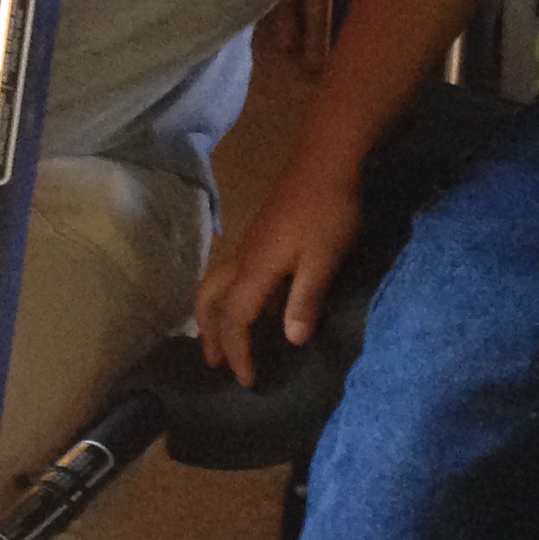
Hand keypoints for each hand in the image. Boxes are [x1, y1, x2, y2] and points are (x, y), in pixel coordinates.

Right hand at [194, 169, 362, 387]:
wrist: (326, 158)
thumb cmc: (328, 209)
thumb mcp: (324, 257)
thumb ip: (306, 298)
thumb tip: (292, 340)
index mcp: (255, 268)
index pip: (234, 319)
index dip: (238, 352)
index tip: (246, 380)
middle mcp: (243, 258)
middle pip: (210, 300)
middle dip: (210, 334)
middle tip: (216, 363)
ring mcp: (249, 244)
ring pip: (215, 285)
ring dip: (214, 315)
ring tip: (223, 338)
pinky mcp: (260, 236)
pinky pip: (230, 275)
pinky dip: (229, 298)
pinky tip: (254, 305)